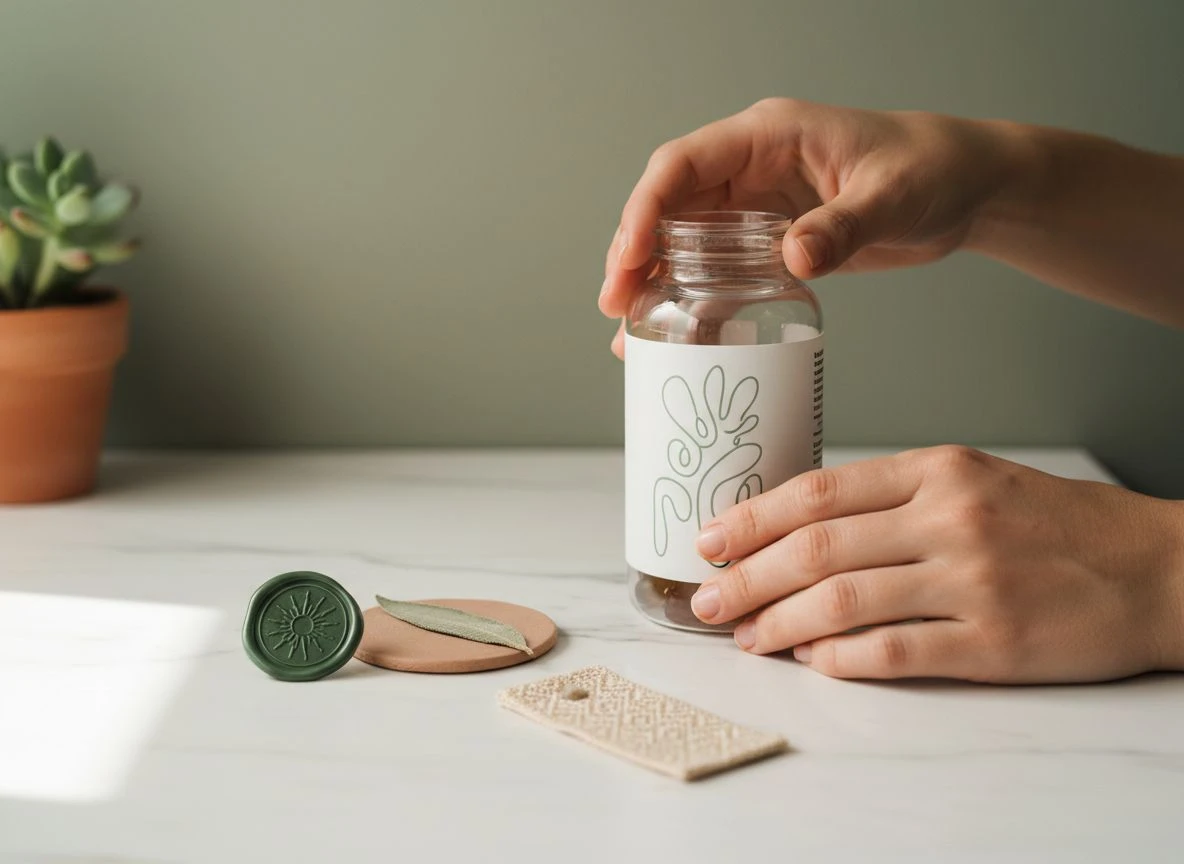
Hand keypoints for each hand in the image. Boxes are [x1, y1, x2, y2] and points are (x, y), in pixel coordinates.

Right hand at [600, 98, 1015, 356]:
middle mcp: (750, 170)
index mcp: (767, 137)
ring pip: (684, 243)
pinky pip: (718, 273)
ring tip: (630, 332)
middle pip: (669, 207)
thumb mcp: (891, 196)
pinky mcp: (770, 243)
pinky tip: (676, 339)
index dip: (646, 208)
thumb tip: (794, 257)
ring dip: (655, 283)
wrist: (967, 189)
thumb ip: (842, 226)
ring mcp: (757, 208)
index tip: (630, 256)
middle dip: (635, 253)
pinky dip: (694, 304)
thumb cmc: (933, 168)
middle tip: (617, 305)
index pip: (684, 165)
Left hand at [688, 445, 1183, 682]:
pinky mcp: (995, 643)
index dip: (753, 518)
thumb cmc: (1055, 523)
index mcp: (938, 471)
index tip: (710, 538)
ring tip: (745, 637)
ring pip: (843, 601)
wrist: (1155, 568)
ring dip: (780, 623)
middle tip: (706, 597)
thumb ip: (893, 498)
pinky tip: (812, 661)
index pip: (819, 491)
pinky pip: (895, 653)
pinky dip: (841, 659)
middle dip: (746, 575)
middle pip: (817, 547)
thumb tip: (801, 529)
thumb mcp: (974, 481)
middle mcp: (949, 519)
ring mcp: (972, 582)